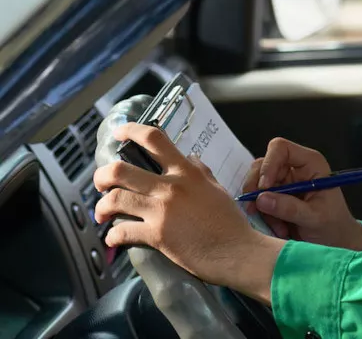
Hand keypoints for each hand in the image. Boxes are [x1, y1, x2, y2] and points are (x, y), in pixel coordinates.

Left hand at [94, 123, 283, 303]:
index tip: (119, 133)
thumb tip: (191, 158)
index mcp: (187, 172)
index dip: (130, 131)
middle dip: (101, 176)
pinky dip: (113, 235)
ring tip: (103, 214)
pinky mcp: (157, 235)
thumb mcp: (217, 189)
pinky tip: (115, 238)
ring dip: (101, 207)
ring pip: (114, 200)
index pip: (154, 139)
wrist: (238, 252)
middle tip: (101, 184)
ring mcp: (162, 211)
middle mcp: (171, 187)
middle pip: (120, 170)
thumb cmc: (231, 223)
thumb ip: (201, 172)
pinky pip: (122, 231)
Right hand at [243, 137, 361, 250]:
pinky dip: (263, 216)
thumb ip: (290, 207)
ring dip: (261, 207)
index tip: (264, 188)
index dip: (268, 165)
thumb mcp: (315, 218)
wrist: (335, 241)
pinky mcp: (276, 197)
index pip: (281, 148)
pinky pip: (258, 201)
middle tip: (255, 210)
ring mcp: (283, 182)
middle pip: (262, 165)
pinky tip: (279, 229)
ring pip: (256, 185)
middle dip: (256, 189)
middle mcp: (294, 168)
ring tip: (279, 227)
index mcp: (310, 163)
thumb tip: (261, 198)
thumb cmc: (333, 225)